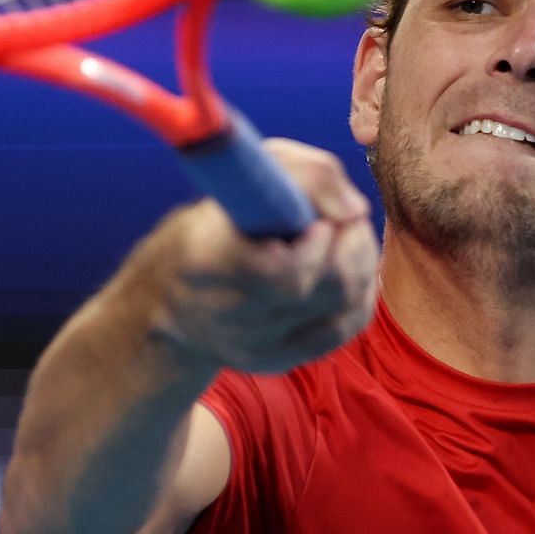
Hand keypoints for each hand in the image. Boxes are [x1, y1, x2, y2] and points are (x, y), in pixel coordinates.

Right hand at [150, 138, 377, 373]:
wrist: (172, 297)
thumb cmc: (214, 226)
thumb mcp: (242, 180)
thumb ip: (303, 173)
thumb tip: (356, 210)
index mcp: (207, 259)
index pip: (286, 271)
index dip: (320, 245)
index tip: (321, 220)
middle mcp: (228, 313)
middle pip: (327, 287)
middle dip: (354, 244)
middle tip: (347, 219)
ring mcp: (253, 345)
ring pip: (342, 305)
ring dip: (362, 263)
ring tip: (348, 237)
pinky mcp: (275, 360)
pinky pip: (345, 327)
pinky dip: (361, 293)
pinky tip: (349, 270)